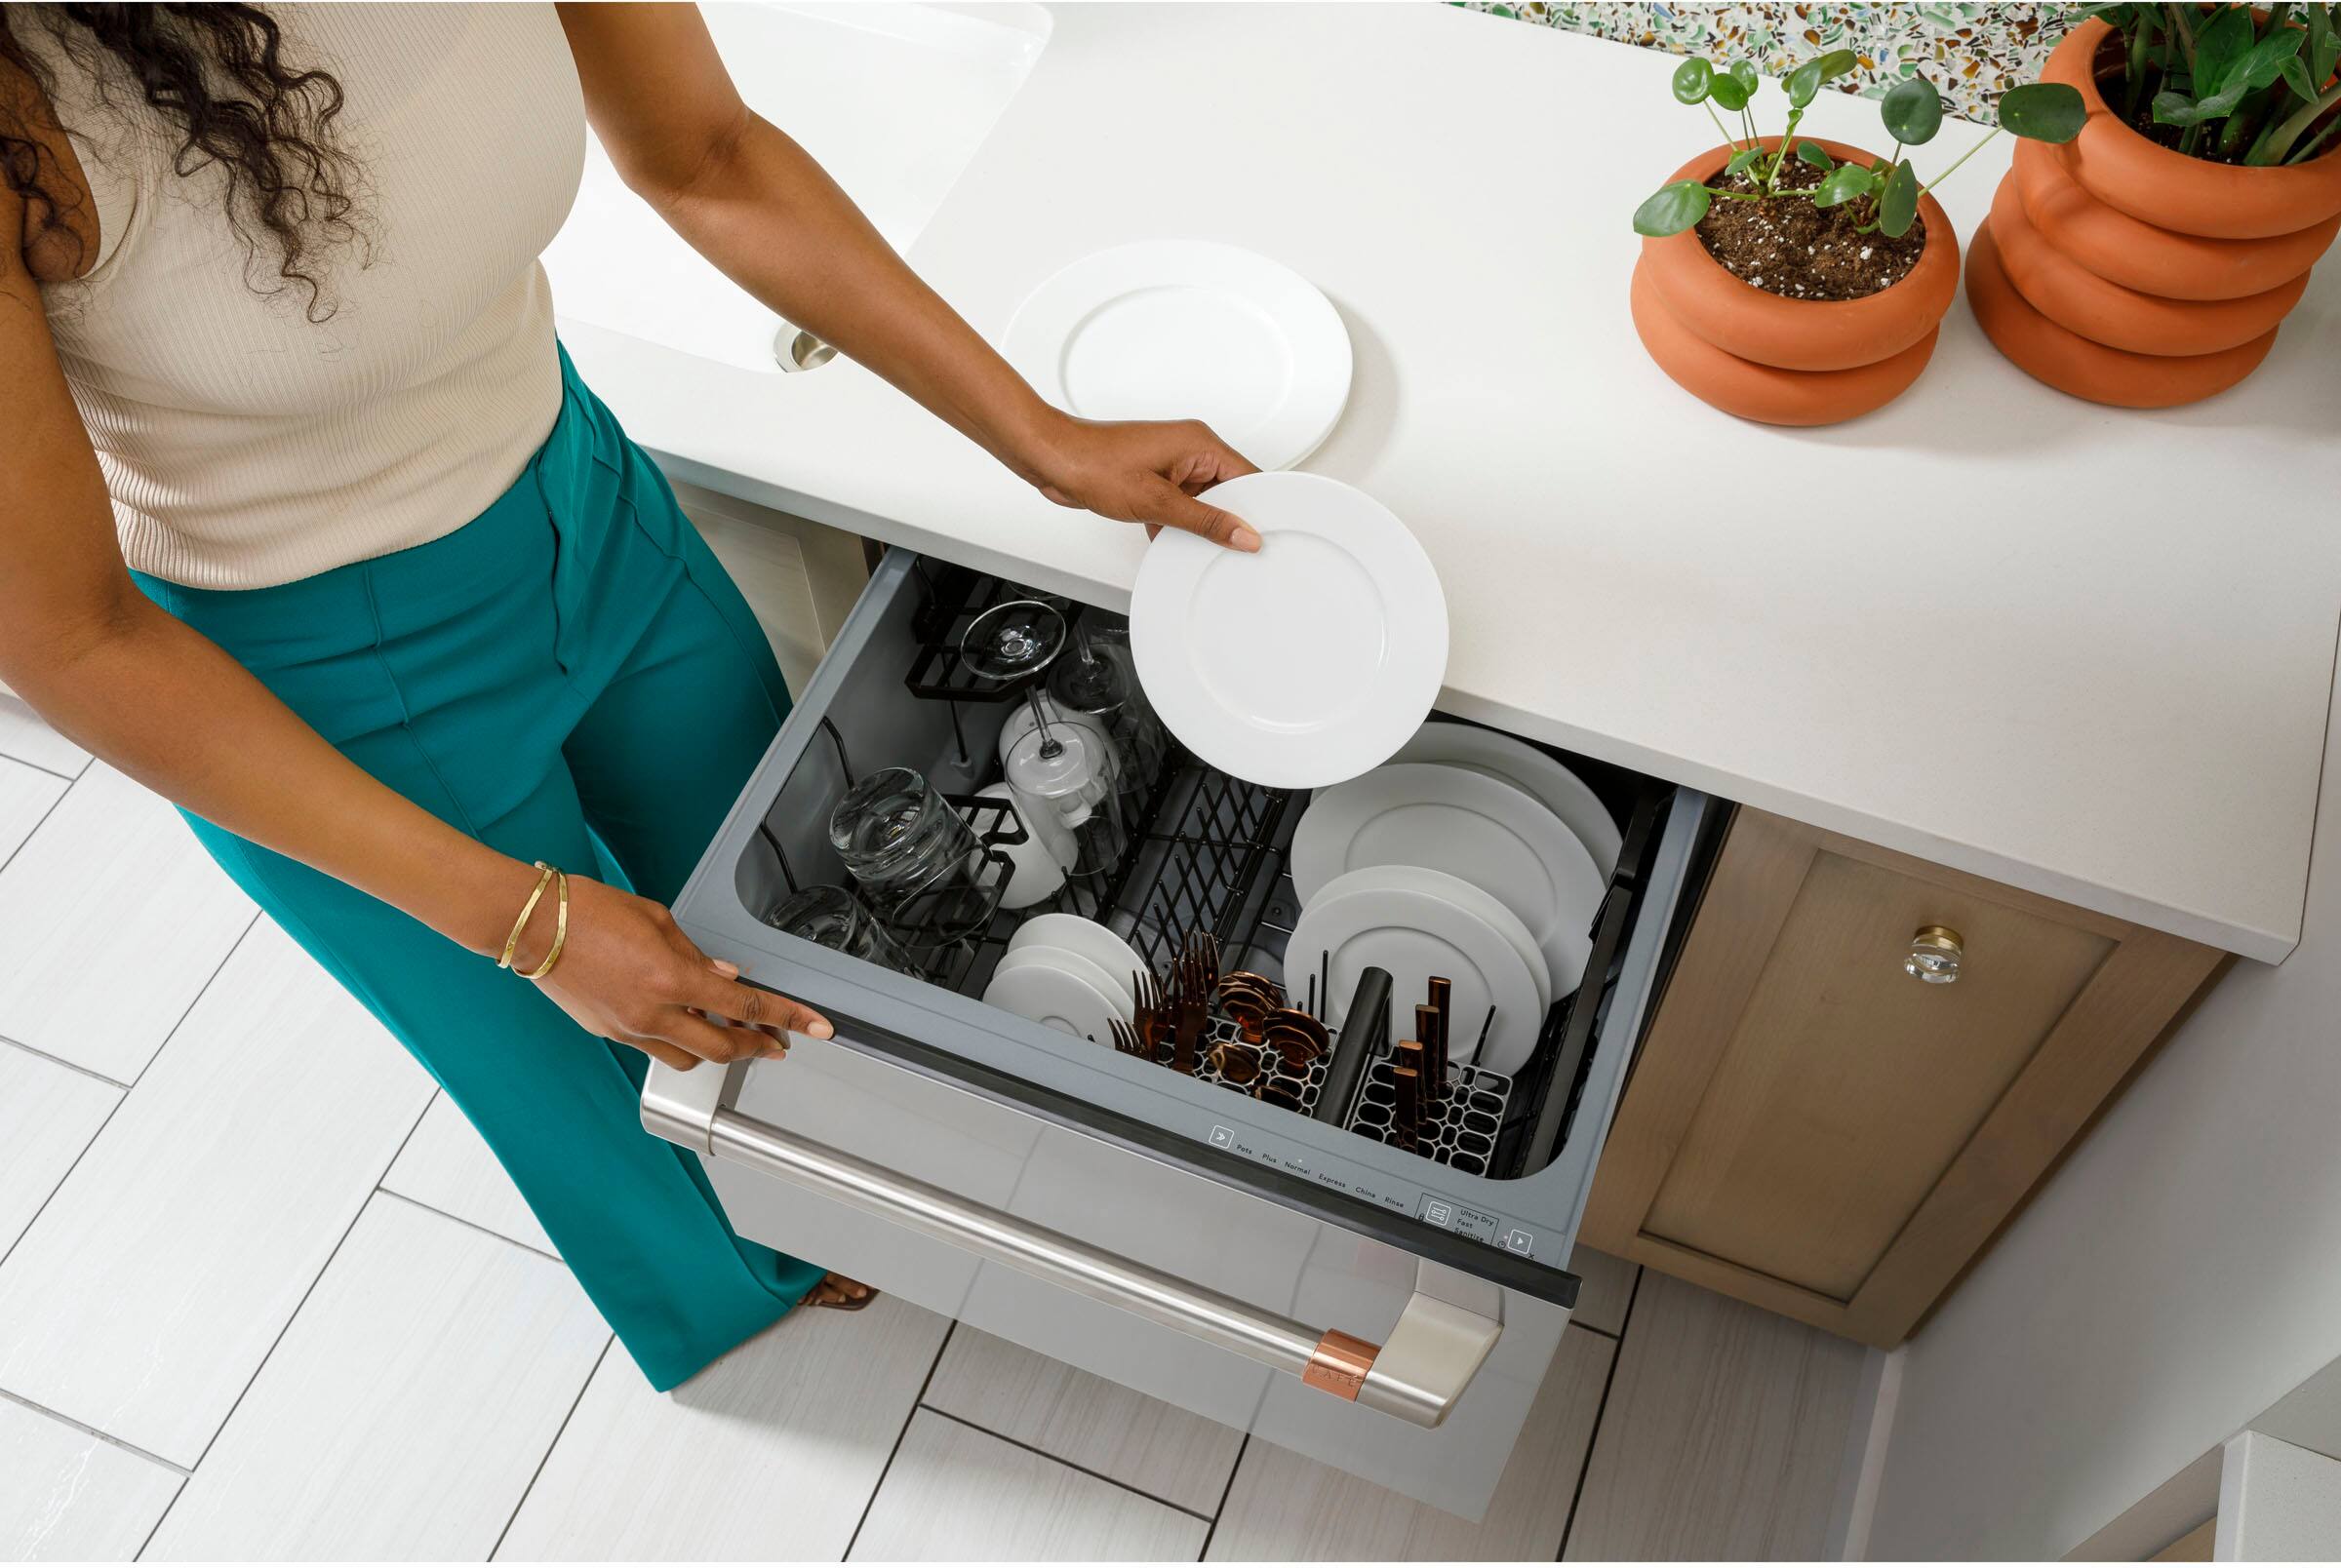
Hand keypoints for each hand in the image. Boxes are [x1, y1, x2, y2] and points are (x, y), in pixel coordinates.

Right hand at [512, 872, 831, 1070]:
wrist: (530, 925)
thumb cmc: (586, 910)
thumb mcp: (656, 919)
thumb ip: (695, 953)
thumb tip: (724, 976)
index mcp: (671, 978)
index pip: (746, 1006)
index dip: (788, 1017)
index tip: (816, 1028)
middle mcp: (652, 1012)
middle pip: (722, 1050)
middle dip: (756, 1048)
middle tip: (776, 1042)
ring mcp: (628, 1029)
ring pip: (688, 1059)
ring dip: (715, 1050)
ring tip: (729, 1032)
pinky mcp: (608, 1033)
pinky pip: (655, 1049)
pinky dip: (678, 1041)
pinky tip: (683, 1023)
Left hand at [1026, 413, 1262, 549]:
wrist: (1052, 458)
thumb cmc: (1094, 464)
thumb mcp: (1157, 501)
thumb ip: (1205, 521)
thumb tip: (1243, 533)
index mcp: (1199, 443)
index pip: (1249, 476)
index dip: (1259, 507)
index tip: (1265, 534)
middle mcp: (1189, 449)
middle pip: (1228, 491)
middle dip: (1226, 519)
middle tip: (1229, 546)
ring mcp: (1172, 463)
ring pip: (1202, 501)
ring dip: (1196, 523)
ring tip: (1189, 539)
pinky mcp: (1155, 477)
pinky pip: (1180, 504)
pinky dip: (1175, 523)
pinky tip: (1166, 537)